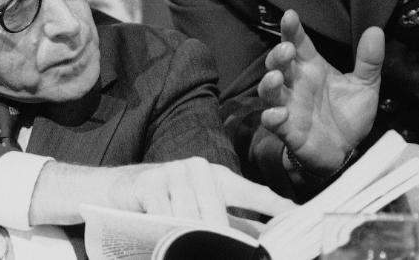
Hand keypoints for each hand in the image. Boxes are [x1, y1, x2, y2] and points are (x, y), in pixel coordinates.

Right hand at [111, 158, 297, 226]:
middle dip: (219, 240)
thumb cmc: (167, 203)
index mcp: (218, 175)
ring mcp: (172, 173)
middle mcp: (198, 168)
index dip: (275, 207)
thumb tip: (265, 239)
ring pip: (189, 219)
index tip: (298, 218)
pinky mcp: (148, 183)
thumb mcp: (203, 210)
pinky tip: (164, 237)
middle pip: (217, 216)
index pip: (252, 192)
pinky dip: (165, 232)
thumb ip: (233, 223)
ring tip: (187, 244)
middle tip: (228, 251)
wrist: (120, 190)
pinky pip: (163, 217)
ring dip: (189, 238)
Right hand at [256, 9, 383, 172]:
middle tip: (287, 49)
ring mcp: (289, 106)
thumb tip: (376, 31)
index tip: (290, 16)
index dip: (292, 30)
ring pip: (269, 91)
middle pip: (278, 64)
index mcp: (312, 69)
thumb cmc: (348, 115)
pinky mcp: (287, 130)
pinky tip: (279, 113)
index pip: (299, 44)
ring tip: (276, 77)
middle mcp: (296, 84)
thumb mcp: (365, 86)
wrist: (344, 151)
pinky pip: (273, 122)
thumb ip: (369, 60)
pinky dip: (272, 117)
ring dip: (269, 83)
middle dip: (278, 55)